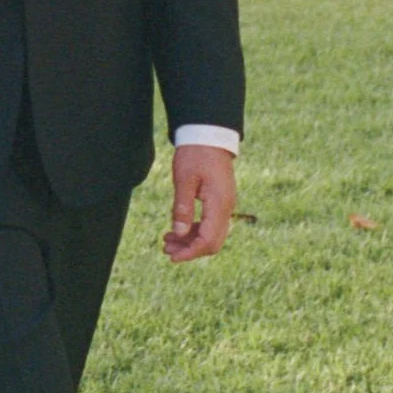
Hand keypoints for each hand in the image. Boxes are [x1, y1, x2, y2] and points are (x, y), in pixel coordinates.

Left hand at [163, 143, 235, 262]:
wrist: (209, 135)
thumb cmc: (195, 154)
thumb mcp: (184, 179)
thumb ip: (182, 207)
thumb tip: (178, 234)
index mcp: (219, 204)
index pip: (208, 240)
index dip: (190, 252)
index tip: (172, 257)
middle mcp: (226, 208)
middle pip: (212, 243)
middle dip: (190, 250)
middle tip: (166, 248)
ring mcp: (224, 206)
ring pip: (211, 235)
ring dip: (190, 241)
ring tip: (167, 240)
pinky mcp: (220, 202)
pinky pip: (210, 224)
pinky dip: (194, 231)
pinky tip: (177, 230)